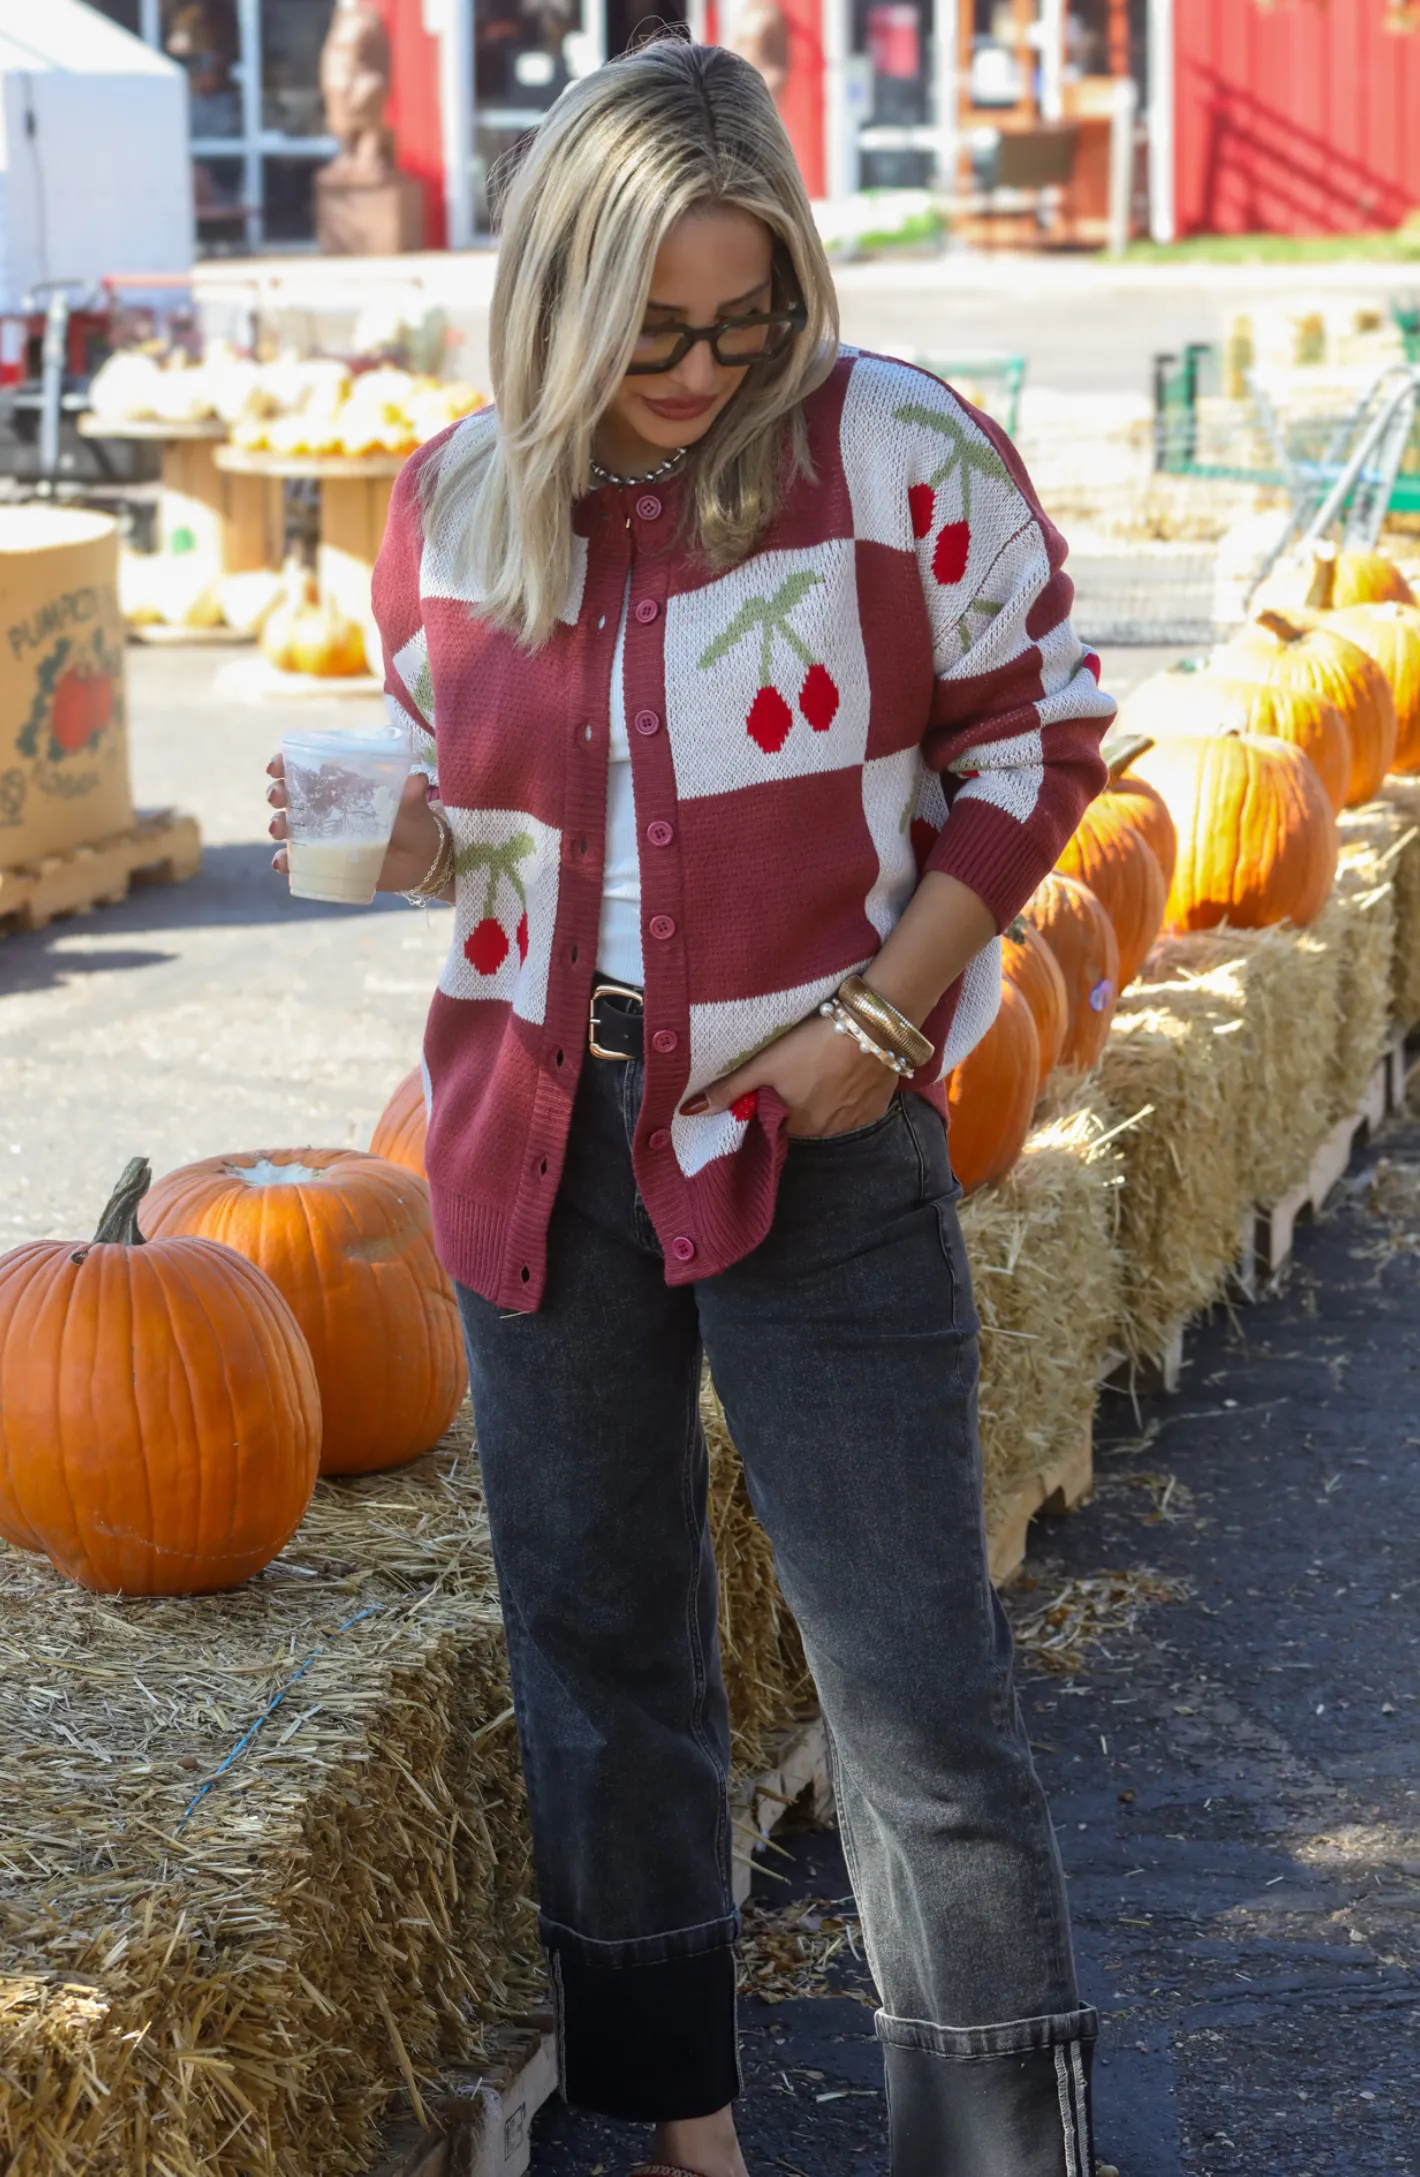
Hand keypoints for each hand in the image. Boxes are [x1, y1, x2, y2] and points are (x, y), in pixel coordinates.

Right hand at [266, 756, 447, 892]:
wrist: (421, 861)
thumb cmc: (412, 822)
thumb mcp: (412, 805)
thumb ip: (411, 792)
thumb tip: (416, 779)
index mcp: (342, 784)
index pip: (306, 767)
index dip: (285, 763)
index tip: (277, 766)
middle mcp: (326, 807)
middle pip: (289, 795)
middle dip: (276, 793)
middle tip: (278, 798)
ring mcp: (322, 835)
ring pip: (288, 827)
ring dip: (276, 825)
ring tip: (279, 830)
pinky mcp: (324, 861)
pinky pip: (297, 862)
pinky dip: (285, 862)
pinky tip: (283, 863)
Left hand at [679, 1013, 897, 1138]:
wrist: (871, 1026)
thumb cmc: (811, 1044)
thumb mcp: (764, 1064)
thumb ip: (729, 1090)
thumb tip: (689, 1112)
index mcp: (796, 1124)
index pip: (776, 1119)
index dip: (773, 1099)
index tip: (776, 1078)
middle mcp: (827, 1131)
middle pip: (804, 1117)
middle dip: (799, 1098)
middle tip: (801, 1065)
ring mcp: (856, 1120)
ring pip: (832, 1112)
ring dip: (826, 1096)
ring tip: (825, 1064)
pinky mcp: (878, 1106)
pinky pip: (859, 1105)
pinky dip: (852, 1092)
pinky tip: (849, 1069)